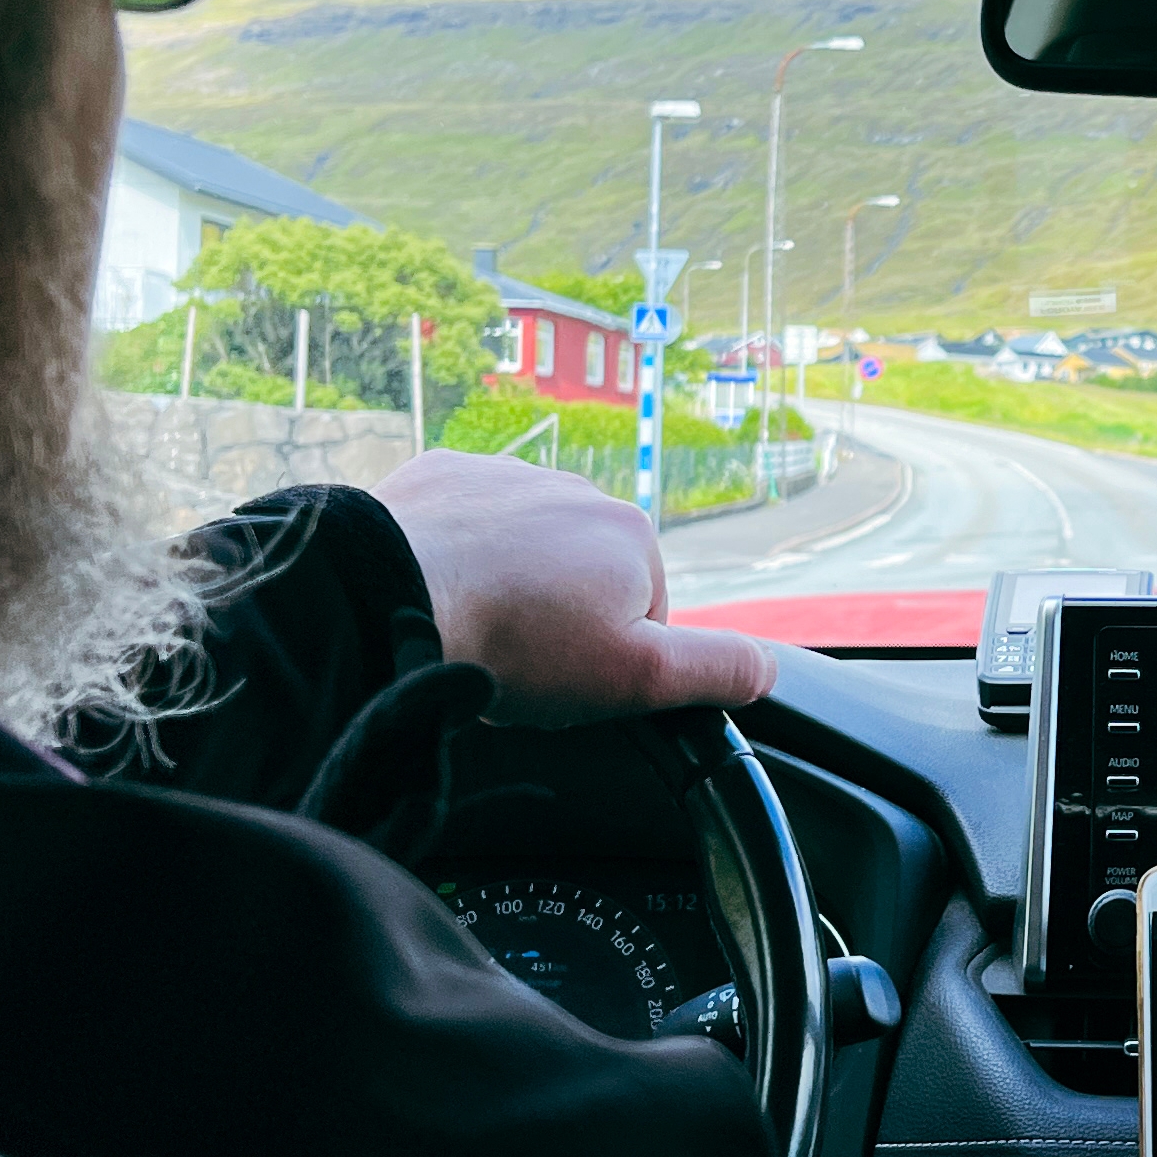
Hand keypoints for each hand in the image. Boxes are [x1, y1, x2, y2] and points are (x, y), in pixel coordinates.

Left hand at [370, 452, 773, 725]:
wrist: (390, 596)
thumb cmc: (515, 642)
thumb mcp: (636, 677)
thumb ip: (714, 669)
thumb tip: (766, 667)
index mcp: (631, 534)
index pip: (642, 615)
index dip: (605, 662)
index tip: (563, 681)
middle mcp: (576, 488)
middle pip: (582, 579)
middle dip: (554, 621)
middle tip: (513, 662)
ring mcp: (504, 475)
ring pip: (521, 550)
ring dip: (504, 588)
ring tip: (469, 630)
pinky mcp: (440, 476)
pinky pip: (462, 525)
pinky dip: (454, 558)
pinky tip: (437, 594)